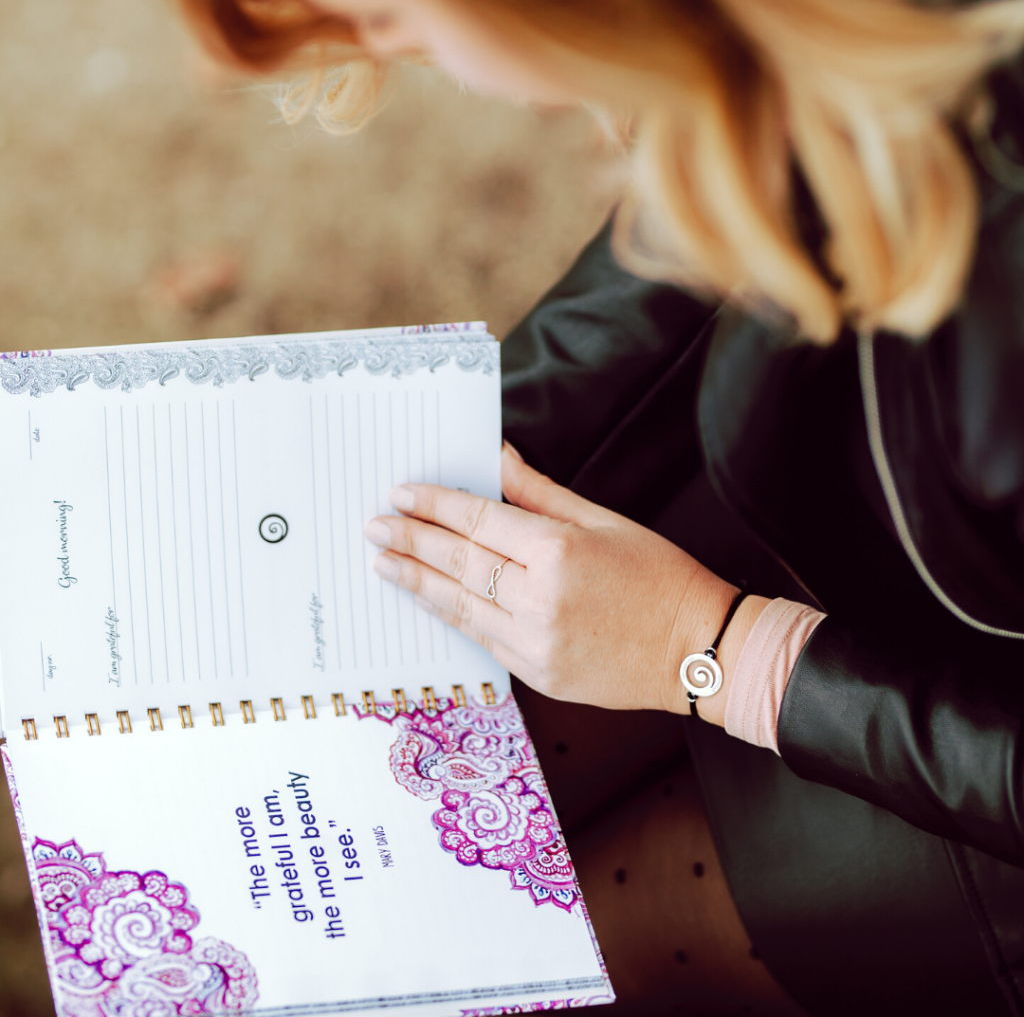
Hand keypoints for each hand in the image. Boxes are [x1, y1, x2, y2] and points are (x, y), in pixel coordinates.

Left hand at [364, 443, 767, 719]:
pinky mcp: (537, 674)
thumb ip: (540, 493)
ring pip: (459, 606)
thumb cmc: (660, 579)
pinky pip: (481, 638)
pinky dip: (450, 615)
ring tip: (384, 565)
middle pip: (457, 562)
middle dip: (411, 541)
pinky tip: (429, 599)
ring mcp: (534, 643)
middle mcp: (538, 599)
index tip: (402, 493)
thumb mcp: (604, 521)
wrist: (697, 649)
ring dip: (417, 582)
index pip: (477, 520)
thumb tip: (497, 460)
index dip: (434, 505)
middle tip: (375, 527)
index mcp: (558, 551)